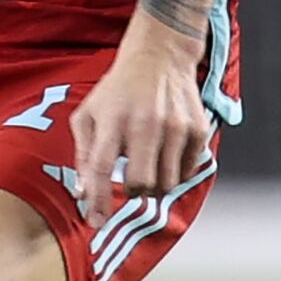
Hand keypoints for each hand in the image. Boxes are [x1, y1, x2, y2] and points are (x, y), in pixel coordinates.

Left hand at [70, 25, 209, 220]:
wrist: (159, 58)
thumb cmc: (117, 91)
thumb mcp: (88, 114)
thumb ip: (83, 154)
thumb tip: (83, 193)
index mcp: (113, 120)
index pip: (101, 168)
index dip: (98, 200)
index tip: (96, 222)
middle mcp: (146, 123)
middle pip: (141, 183)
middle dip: (133, 192)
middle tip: (130, 182)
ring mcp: (176, 127)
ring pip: (167, 183)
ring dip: (155, 185)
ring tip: (149, 163)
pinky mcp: (198, 129)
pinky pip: (187, 172)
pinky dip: (176, 172)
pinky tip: (166, 152)